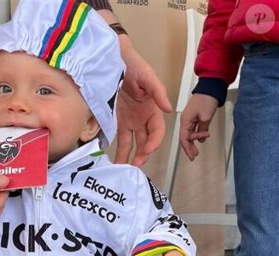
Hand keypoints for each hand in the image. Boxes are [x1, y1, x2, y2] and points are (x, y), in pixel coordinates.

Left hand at [115, 38, 172, 165]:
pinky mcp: (118, 121)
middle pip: (146, 141)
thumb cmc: (133, 65)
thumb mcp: (148, 76)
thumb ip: (159, 92)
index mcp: (153, 109)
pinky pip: (120, 139)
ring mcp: (130, 121)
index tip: (147, 150)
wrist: (113, 60)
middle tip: (135, 165)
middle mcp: (143, 118)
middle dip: (142, 154)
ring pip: (133, 143)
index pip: (157, 131)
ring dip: (130, 156)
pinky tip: (116, 160)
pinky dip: (119, 150)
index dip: (155, 142)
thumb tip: (169, 109)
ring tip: (124, 168)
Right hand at [180, 94, 218, 160]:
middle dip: (190, 147)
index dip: (187, 149)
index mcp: (185, 120)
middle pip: (185, 137)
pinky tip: (202, 137)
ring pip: (190, 134)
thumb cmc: (206, 98)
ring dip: (195, 141)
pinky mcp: (195, 116)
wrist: (211, 87)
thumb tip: (201, 138)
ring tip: (198, 148)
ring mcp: (190, 118)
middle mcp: (185, 120)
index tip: (192, 156)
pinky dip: (198, 134)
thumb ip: (202, 130)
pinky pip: (194, 128)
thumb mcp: (206, 117)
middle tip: (195, 155)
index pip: (183, 138)